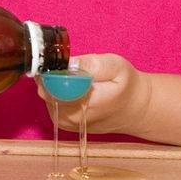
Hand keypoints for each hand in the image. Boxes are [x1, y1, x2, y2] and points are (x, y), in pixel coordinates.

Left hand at [37, 53, 151, 135]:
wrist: (134, 110)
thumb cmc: (126, 85)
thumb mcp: (116, 66)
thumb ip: (92, 64)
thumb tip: (69, 64)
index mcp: (85, 103)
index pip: (53, 86)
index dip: (51, 69)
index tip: (55, 57)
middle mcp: (71, 117)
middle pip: (46, 90)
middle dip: (51, 73)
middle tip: (66, 62)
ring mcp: (65, 122)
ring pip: (46, 95)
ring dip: (53, 81)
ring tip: (72, 73)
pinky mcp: (63, 122)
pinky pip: (50, 101)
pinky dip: (56, 89)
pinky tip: (71, 84)